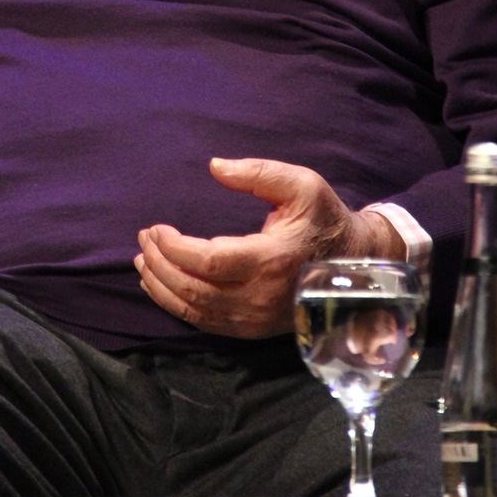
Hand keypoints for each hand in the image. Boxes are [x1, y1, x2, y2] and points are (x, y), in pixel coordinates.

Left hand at [134, 157, 405, 338]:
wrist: (354, 264)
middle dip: (160, 263)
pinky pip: (204, 323)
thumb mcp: (301, 184)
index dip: (175, 247)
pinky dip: (175, 305)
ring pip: (194, 311)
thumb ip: (258, 173)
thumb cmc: (323, 218)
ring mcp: (256, 319)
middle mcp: (261, 297)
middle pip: (194, 289)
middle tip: (143, 238)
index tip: (156, 227)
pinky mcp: (252, 329)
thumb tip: (215, 166)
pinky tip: (159, 285)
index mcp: (272, 259)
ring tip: (143, 259)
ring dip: (161, 286)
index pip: (209, 262)